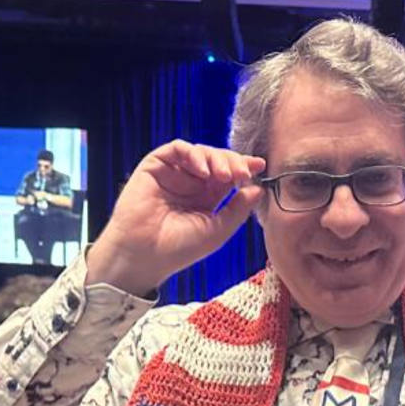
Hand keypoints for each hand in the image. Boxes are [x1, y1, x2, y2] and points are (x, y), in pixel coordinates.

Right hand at [88, 141, 264, 294]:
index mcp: (207, 197)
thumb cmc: (179, 248)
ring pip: (199, 152)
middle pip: (217, 160)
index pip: (229, 175)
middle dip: (233, 162)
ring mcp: (173, 174)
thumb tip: (259, 189)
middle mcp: (191, 183)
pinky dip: (192, 154)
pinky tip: (203, 170)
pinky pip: (176, 149)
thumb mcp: (218, 230)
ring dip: (216, 159)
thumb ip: (238, 209)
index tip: (259, 166)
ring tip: (224, 175)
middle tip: (242, 174)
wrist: (145, 255)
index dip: (243, 167)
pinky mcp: (155, 167)